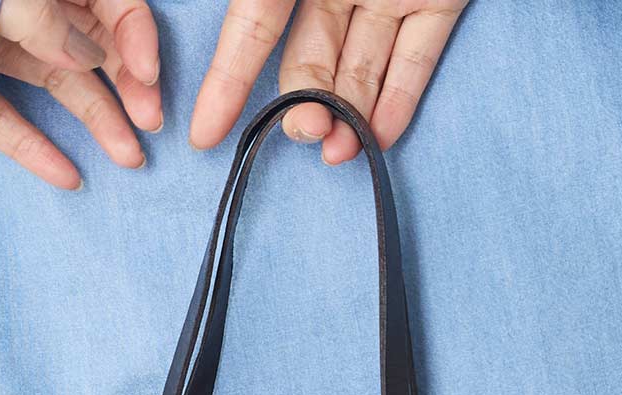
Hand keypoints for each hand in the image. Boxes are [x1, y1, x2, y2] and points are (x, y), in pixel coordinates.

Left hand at [0, 0, 162, 188]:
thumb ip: (45, 21)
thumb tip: (87, 57)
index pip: (111, 3)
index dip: (136, 37)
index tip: (149, 78)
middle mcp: (26, 12)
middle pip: (91, 47)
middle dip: (128, 86)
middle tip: (151, 123)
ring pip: (56, 86)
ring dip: (96, 122)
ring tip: (130, 159)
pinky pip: (0, 120)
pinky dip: (32, 150)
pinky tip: (68, 178)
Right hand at [189, 0, 468, 163]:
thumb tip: (250, 14)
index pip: (254, 28)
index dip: (228, 81)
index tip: (206, 136)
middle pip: (309, 59)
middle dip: (302, 106)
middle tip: (305, 133)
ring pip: (360, 67)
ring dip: (347, 116)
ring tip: (340, 152)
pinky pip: (415, 57)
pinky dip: (398, 100)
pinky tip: (379, 139)